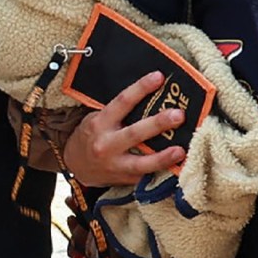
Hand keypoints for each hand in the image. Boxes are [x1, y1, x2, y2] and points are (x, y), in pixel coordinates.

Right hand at [62, 70, 190, 187]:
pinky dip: (161, 171)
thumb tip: (153, 99)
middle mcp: (106, 144)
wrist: (76, 164)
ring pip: (141, 163)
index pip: (122, 102)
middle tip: (178, 115)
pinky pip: (145, 176)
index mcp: (100, 123)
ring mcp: (115, 165)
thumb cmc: (91, 136)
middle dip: (158, 124)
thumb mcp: (97, 119)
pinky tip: (177, 168)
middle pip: (134, 133)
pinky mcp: (124, 180)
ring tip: (181, 150)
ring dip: (163, 157)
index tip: (159, 77)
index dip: (140, 88)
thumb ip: (119, 113)